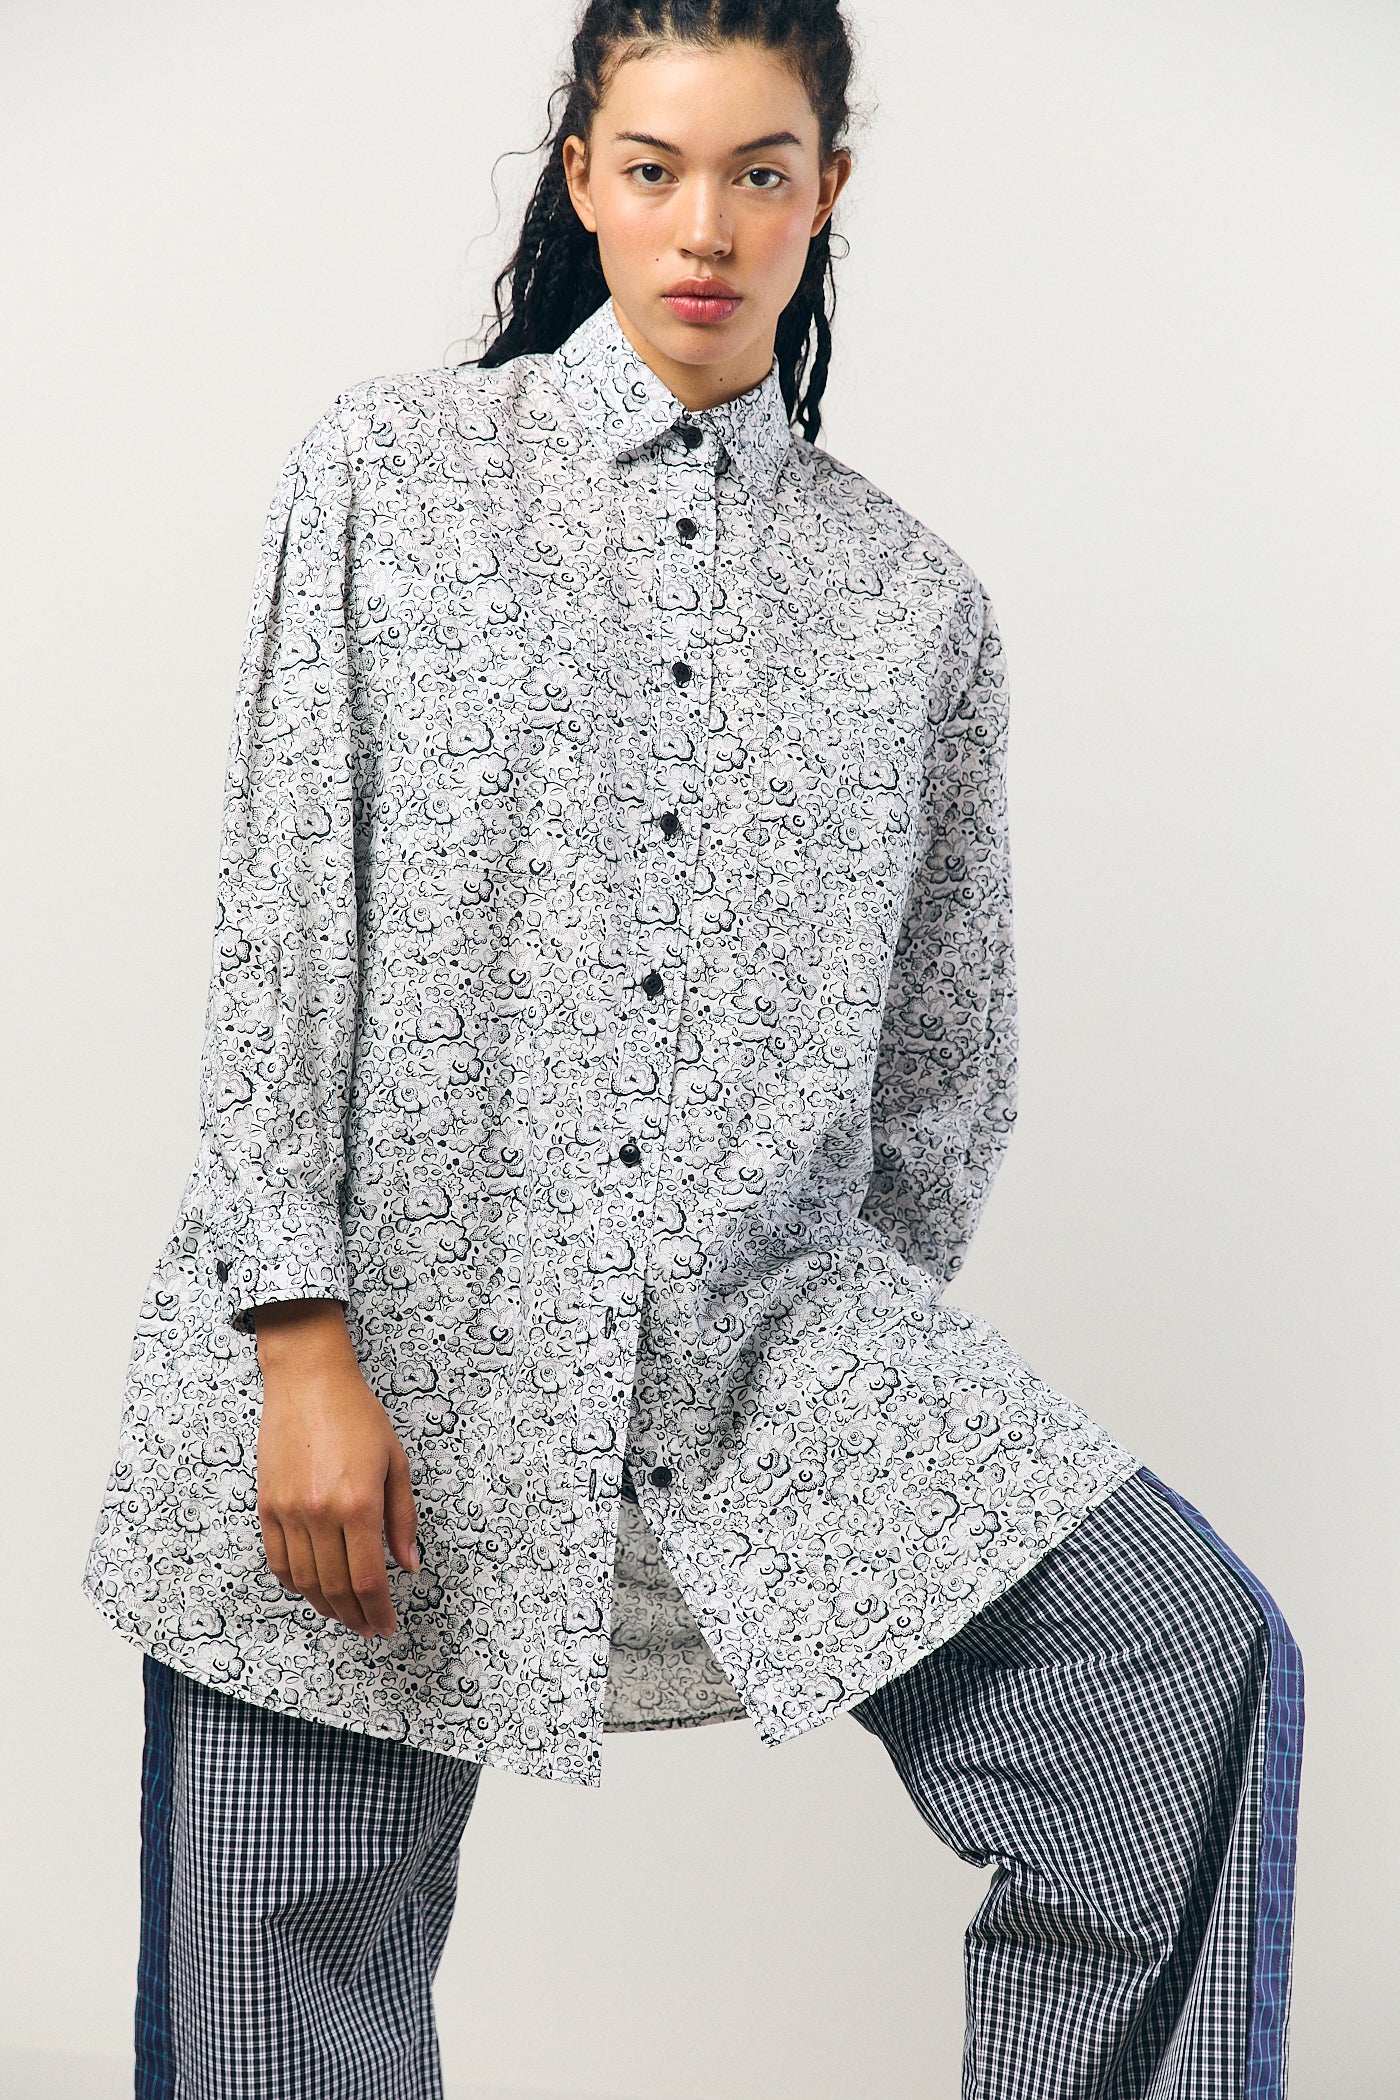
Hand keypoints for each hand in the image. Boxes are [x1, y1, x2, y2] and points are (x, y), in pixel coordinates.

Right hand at [252, 1299, 419, 1637]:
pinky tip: (311, 1588)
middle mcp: (320, 1514)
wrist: (308, 1381)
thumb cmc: (358, 1416)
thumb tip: (409, 1565)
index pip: (368, 1579)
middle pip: (335, 1588)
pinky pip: (278, 1560)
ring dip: (325, 1606)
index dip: (379, 1610)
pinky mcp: (267, 1505)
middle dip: (355, 1616)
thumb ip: (402, 1519)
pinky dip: (294, 1583)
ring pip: (305, 1581)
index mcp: (358, 1504)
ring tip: (344, 1613)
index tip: (387, 1625)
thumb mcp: (395, 1463)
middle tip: (368, 1627)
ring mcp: (289, 1512)